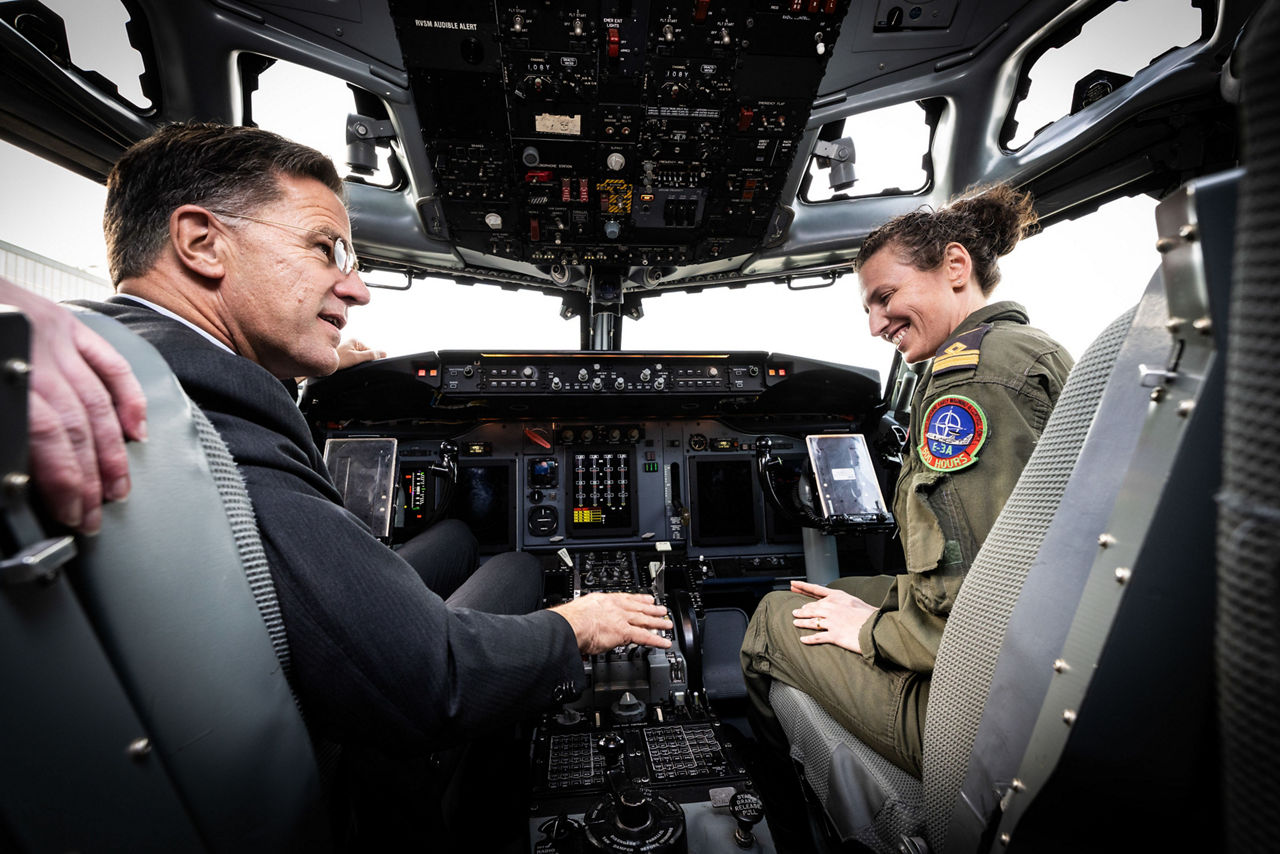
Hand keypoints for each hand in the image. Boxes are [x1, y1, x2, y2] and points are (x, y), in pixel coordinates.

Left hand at [1, 278, 147, 533]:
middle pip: (80, 425)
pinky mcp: (69, 324)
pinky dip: (130, 400)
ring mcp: (58, 337)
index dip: (67, 479)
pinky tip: (138, 431)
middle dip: (92, 477)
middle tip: (94, 513)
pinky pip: (112, 365)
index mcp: (7, 370)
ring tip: (117, 487)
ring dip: (114, 452)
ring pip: (100, 403)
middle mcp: (39, 353)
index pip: (49, 435)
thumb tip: (15, 472)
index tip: (71, 510)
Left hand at [336, 338, 385, 369]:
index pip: (371, 351)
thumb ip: (371, 355)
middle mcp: (352, 344)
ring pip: (359, 359)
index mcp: (356, 341)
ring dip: (356, 365)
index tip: (361, 364)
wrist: (323, 366)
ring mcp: (348, 350)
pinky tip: (346, 367)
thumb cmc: (338, 361)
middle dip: (362, 362)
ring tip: (348, 366)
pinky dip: (352, 365)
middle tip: (352, 366)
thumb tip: (384, 353)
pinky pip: (353, 361)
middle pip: (365, 355)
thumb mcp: (356, 358)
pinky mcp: (344, 356)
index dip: (369, 360)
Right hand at [550, 592, 672, 653]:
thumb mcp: (583, 610)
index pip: (626, 599)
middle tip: (661, 609)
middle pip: (638, 608)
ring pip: (644, 620)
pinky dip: (656, 640)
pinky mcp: (625, 632)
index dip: (638, 599)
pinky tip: (663, 642)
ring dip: (657, 622)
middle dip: (651, 608)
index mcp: (604, 600)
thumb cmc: (572, 620)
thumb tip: (591, 622)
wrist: (571, 625)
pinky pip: (644, 637)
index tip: (646, 598)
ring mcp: (622, 619)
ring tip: (666, 623)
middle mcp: (616, 607)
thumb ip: (592, 615)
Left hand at [789, 579, 877, 653]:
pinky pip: (817, 637)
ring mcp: (832, 621)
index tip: (793, 584)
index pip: (816, 590)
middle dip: (802, 610)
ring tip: (795, 622)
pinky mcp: (834, 635)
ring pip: (811, 621)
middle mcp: (832, 608)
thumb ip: (845, 602)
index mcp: (838, 597)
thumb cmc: (871, 616)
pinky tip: (803, 640)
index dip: (802, 586)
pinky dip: (808, 639)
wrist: (878, 629)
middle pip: (811, 607)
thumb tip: (837, 604)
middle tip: (795, 612)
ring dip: (801, 622)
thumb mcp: (857, 603)